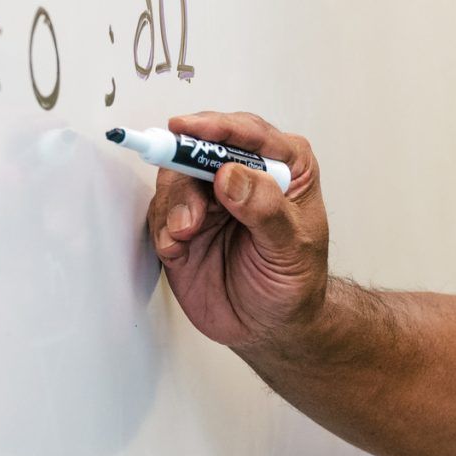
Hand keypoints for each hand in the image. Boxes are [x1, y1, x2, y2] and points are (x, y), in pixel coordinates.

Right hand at [145, 111, 329, 349]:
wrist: (268, 327)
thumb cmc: (293, 283)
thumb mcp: (292, 249)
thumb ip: (265, 210)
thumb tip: (230, 174)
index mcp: (284, 166)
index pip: (250, 134)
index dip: (218, 128)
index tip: (190, 129)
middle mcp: (243, 174)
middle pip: (204, 147)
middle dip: (186, 167)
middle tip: (185, 197)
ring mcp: (210, 198)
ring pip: (177, 177)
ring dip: (176, 204)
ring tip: (186, 233)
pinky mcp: (183, 224)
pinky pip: (161, 213)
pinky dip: (164, 229)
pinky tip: (179, 250)